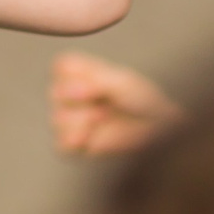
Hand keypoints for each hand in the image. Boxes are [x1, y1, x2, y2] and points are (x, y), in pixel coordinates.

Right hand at [49, 53, 181, 155]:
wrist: (158, 129)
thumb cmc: (143, 101)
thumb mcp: (121, 82)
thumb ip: (95, 81)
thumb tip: (71, 91)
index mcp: (82, 75)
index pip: (60, 67)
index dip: (75, 75)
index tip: (97, 80)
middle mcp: (73, 97)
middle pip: (55, 92)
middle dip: (80, 98)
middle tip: (104, 102)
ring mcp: (73, 122)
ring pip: (57, 119)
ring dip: (82, 119)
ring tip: (104, 118)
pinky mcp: (77, 146)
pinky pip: (60, 145)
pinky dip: (75, 140)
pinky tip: (90, 136)